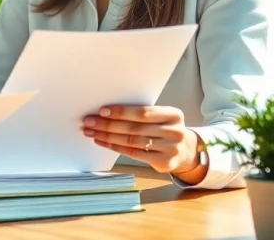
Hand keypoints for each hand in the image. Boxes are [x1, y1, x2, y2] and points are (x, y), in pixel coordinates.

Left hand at [81, 105, 206, 180]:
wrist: (185, 151)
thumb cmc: (165, 129)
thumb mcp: (161, 118)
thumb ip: (142, 114)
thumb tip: (106, 111)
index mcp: (174, 114)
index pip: (143, 112)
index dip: (121, 112)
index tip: (101, 111)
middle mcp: (175, 132)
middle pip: (134, 128)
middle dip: (108, 125)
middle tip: (89, 122)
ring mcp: (171, 149)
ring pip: (132, 141)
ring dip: (107, 137)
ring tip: (91, 132)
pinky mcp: (164, 163)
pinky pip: (134, 153)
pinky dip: (115, 147)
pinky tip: (103, 142)